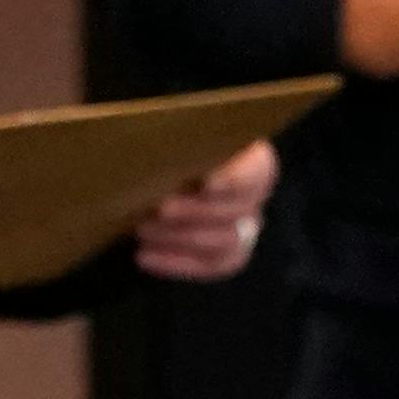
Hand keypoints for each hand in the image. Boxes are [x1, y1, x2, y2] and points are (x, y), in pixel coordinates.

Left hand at [134, 141, 279, 281]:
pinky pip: (209, 267)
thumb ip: (171, 134)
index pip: (257, 172)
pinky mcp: (226, 256)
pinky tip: (142, 255)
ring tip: (142, 229)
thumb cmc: (165, 144)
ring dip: (179, 238)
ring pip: (223, 243)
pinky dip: (175, 263)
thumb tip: (152, 133)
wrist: (156, 173)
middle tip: (157, 208)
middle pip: (236, 212)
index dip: (235, 179)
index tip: (206, 182)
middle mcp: (255, 195)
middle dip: (194, 212)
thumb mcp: (167, 131)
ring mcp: (244, 230)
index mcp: (251, 156)